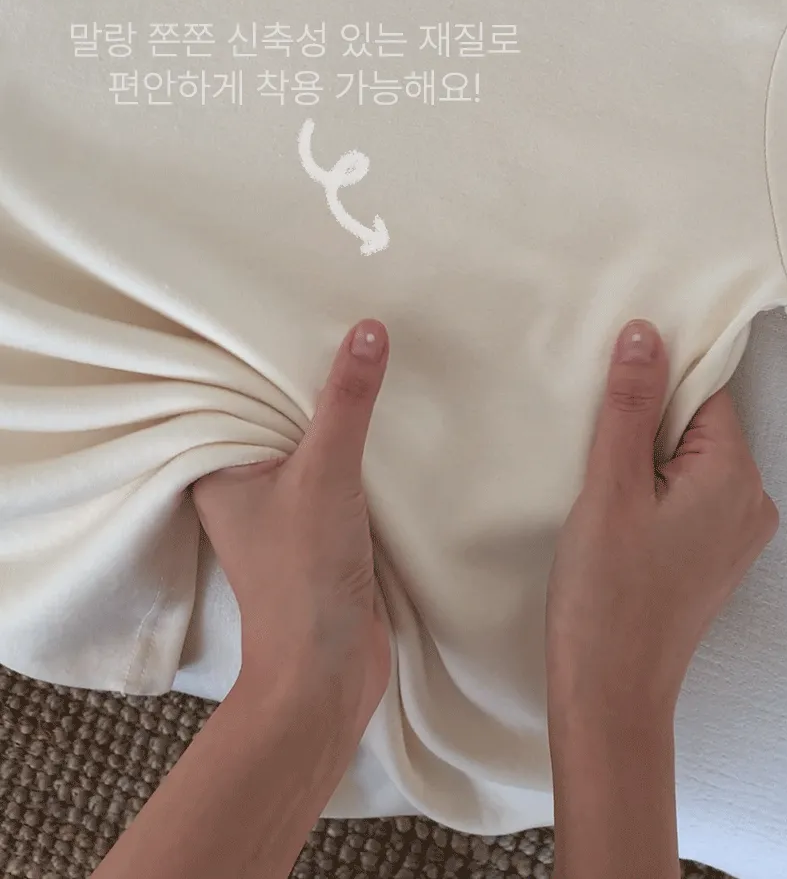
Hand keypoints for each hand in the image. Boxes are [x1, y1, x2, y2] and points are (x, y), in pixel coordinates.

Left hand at [190, 318, 391, 747]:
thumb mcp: (324, 474)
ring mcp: (281, 506)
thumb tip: (369, 329)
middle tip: (339, 310)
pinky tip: (385, 411)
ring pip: (307, 440)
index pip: (227, 391)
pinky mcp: (320, 525)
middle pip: (273, 411)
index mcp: (215, 468)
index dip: (254, 350)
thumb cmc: (301, 576)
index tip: (285, 300)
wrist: (326, 673)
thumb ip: (347, 402)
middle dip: (304, 373)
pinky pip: (335, 467)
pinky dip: (356, 445)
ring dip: (335, 411)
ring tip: (367, 349)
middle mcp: (241, 482)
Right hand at [545, 318, 779, 728]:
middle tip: (592, 440)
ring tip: (600, 482)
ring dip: (643, 456)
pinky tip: (614, 510)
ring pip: (688, 459)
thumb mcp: (610, 486)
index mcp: (735, 476)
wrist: (610, 692)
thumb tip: (645, 333)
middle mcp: (750, 500)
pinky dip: (651, 489)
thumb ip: (628, 405)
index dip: (654, 382)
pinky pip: (687, 494)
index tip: (609, 392)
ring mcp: (735, 532)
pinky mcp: (713, 555)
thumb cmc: (608, 595)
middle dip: (645, 421)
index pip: (703, 391)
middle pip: (698, 423)